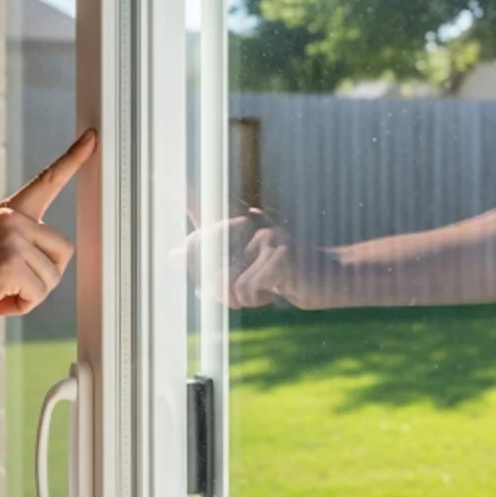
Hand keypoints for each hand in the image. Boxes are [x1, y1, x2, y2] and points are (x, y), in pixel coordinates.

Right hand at [0, 130, 96, 325]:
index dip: (72, 159)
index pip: (47, 180)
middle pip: (64, 251)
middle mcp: (12, 218)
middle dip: (45, 276)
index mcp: (9, 211)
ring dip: (31, 294)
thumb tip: (51, 262)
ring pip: (52, 277)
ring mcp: (12, 238)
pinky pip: (38, 293)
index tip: (92, 137)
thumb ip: (21, 242)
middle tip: (13, 284)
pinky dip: (23, 306)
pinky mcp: (10, 263)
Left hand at [179, 209, 344, 309]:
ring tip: (260, 291)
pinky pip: (245, 289)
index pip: (204, 206)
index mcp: (241, 218)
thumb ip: (209, 258)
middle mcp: (252, 221)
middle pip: (206, 254)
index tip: (163, 196)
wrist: (332, 279)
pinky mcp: (279, 257)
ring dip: (238, 296)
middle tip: (236, 294)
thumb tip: (171, 255)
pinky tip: (274, 293)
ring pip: (225, 277)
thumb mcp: (244, 266)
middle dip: (214, 283)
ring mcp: (266, 237)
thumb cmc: (284, 276)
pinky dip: (255, 300)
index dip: (183, 201)